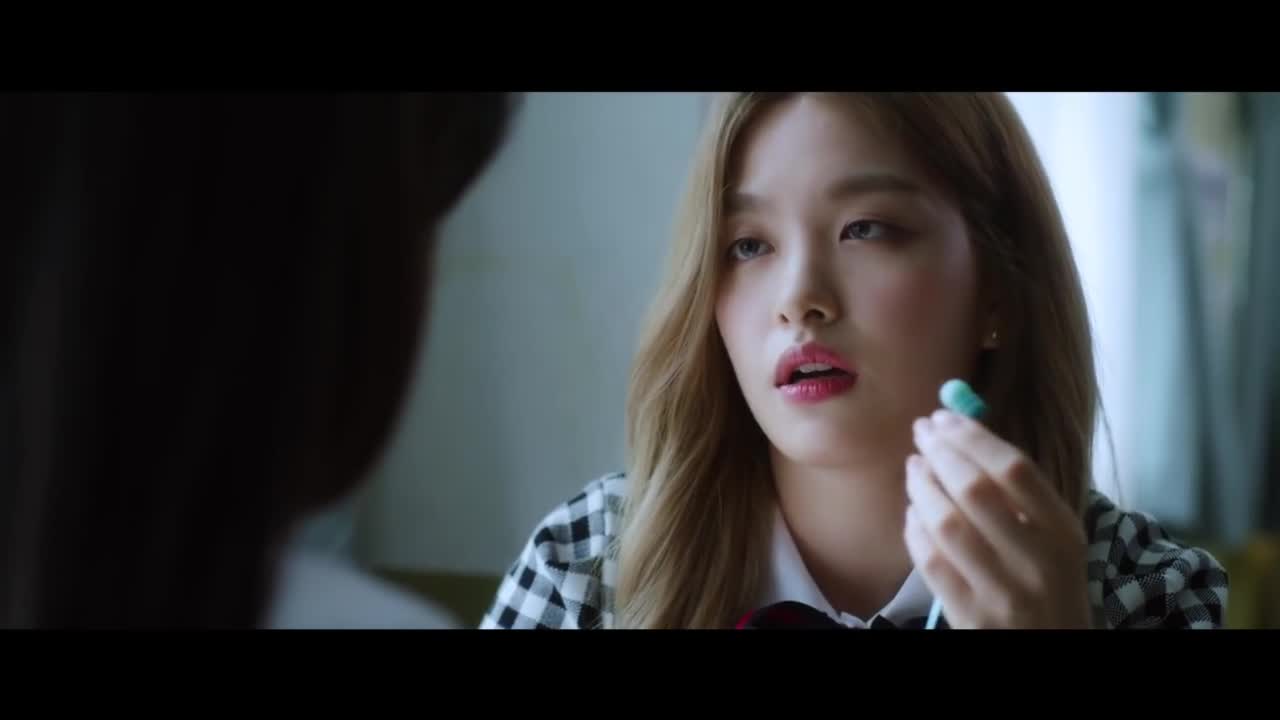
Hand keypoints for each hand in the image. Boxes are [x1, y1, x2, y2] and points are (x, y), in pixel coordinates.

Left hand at [902, 409, 1091, 628]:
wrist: (1055, 647)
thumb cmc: (1049, 582)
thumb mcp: (1054, 538)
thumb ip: (1019, 495)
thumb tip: (962, 434)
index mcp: (1062, 531)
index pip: (1014, 469)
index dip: (972, 437)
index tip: (944, 416)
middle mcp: (1036, 561)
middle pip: (975, 490)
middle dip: (941, 452)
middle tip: (922, 431)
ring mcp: (1002, 591)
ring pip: (946, 524)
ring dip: (921, 486)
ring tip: (913, 466)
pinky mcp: (971, 616)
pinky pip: (930, 562)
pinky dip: (914, 529)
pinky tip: (912, 511)